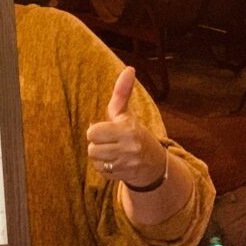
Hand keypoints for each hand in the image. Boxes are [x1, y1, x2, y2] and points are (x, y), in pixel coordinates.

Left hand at [85, 67, 165, 188]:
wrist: (153, 163)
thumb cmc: (133, 133)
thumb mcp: (127, 114)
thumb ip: (122, 92)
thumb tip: (129, 69)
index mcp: (127, 130)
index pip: (93, 132)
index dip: (95, 131)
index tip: (105, 130)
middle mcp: (129, 148)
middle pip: (92, 148)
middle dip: (96, 145)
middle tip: (108, 142)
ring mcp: (127, 164)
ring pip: (95, 161)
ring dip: (99, 157)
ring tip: (111, 152)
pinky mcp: (124, 176)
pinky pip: (101, 172)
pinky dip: (104, 168)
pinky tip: (115, 162)